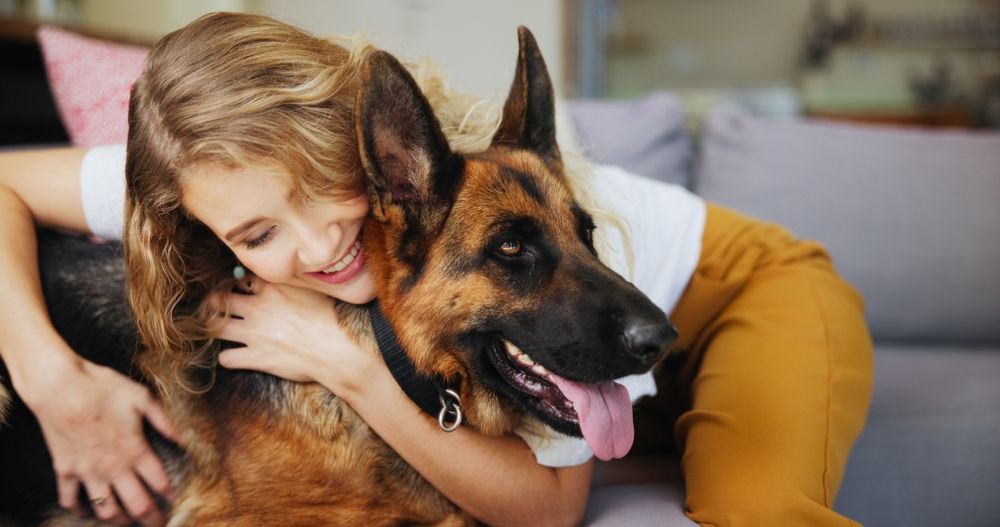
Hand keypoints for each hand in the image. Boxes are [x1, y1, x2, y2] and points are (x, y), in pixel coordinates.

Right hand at [15, 354, 177, 525]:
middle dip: (153, 519)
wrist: (59, 386)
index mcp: (135, 450)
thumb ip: (165, 421)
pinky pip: (71, 500)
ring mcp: (87, 472)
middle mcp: (113, 467)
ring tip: (130, 522)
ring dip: (121, 520)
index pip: (161, 484)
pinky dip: (80, 510)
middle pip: (138, 505)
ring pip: (107, 510)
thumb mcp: (142, 398)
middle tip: (160, 524)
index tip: (181, 503)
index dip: (173, 497)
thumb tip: (186, 438)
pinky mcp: (64, 470)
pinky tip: (89, 512)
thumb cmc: (102, 387)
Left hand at [214, 278, 375, 395]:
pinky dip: (228, 357)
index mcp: (272, 287)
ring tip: (221, 329)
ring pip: (216, 327)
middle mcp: (257, 307)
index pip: (239, 277)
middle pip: (218, 299)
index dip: (236, 282)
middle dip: (215, 303)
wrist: (337, 349)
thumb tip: (288, 274)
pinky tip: (236, 355)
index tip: (239, 287)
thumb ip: (293, 281)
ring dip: (216, 328)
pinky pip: (225, 357)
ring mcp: (254, 333)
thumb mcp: (313, 289)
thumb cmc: (332, 318)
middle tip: (218, 307)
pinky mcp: (255, 357)